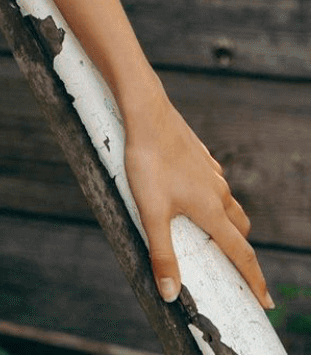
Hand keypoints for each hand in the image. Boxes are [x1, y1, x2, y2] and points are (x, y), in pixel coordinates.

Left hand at [123, 89, 270, 309]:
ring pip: (227, 203)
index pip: (241, 253)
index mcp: (211, 210)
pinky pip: (212, 182)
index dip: (255, 280)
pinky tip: (191, 193)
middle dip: (239, 250)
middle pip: (239, 228)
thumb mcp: (151, 212)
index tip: (265, 300)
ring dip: (226, 222)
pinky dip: (211, 196)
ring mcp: (210, 171)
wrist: (146, 112)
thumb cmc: (148, 160)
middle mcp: (217, 192)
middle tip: (233, 266)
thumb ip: (161, 253)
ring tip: (210, 233)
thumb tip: (169, 293)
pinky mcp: (199, 156)